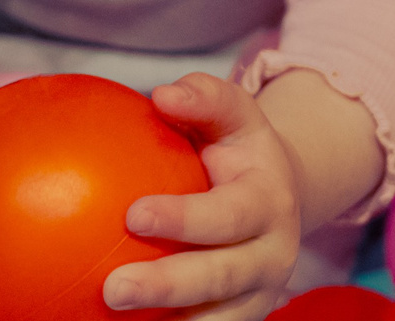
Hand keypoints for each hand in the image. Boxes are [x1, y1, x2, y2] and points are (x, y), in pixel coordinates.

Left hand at [104, 73, 304, 319]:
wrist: (282, 197)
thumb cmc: (240, 147)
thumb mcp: (233, 113)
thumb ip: (204, 98)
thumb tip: (163, 95)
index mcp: (270, 202)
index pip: (229, 215)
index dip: (185, 219)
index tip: (133, 215)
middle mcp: (273, 254)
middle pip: (222, 277)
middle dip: (169, 286)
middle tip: (113, 289)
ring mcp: (261, 294)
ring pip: (220, 320)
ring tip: (114, 317)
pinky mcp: (244, 317)